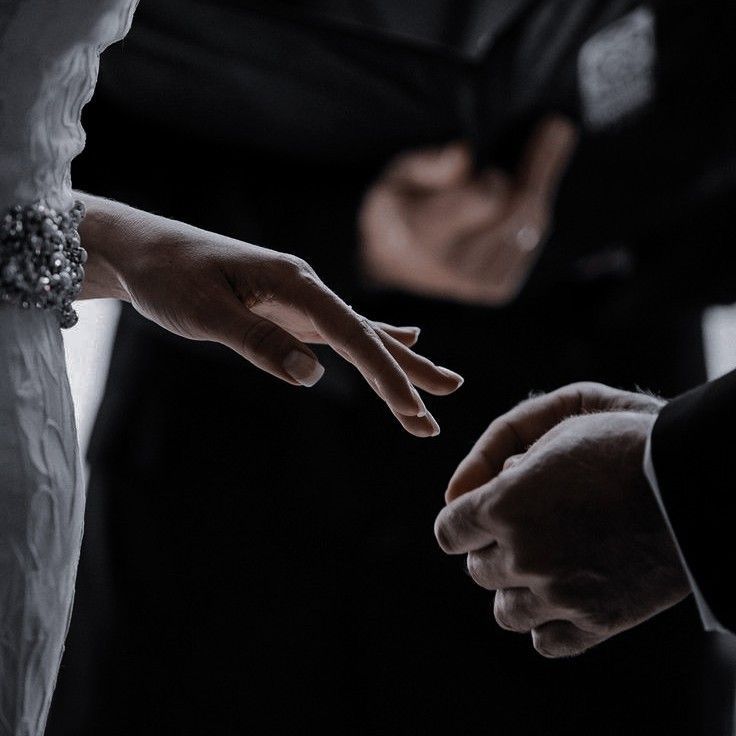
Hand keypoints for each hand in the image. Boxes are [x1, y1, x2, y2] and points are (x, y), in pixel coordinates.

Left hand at [77, 194, 462, 436]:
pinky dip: (375, 340)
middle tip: (446, 402)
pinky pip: (342, 330)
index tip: (412, 410)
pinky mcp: (289, 309)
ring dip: (400, 363)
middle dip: (407, 372)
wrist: (143, 250)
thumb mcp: (206, 312)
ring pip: (362, 334)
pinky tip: (402, 338)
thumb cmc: (168, 276)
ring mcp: (301, 298)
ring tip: (441, 383)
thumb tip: (312, 376)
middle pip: (369, 334)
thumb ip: (259, 341)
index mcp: (294, 282)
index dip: (386, 375)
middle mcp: (307, 287)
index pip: (352, 335)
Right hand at [359, 116, 576, 304]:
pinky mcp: (497, 290)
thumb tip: (463, 154)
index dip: (494, 179)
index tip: (491, 167)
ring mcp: (478, 285)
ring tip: (551, 140)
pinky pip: (532, 239)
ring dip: (538, 185)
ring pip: (532, 223)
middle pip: (519, 210)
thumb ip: (428, 164)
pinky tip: (523, 194)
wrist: (393, 264)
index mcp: (421, 238)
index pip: (486, 201)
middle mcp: (452, 269)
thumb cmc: (398, 209)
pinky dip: (532, 212)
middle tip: (556, 127)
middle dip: (538, 169)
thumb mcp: (398, 177)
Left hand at [435, 384, 689, 656]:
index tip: (477, 517)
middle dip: (492, 548)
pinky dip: (547, 621)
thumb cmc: (622, 443)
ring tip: (545, 565)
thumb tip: (458, 497)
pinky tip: (565, 595)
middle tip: (526, 530)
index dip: (461, 521)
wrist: (693, 482)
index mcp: (504, 505)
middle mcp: (523, 554)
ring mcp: (559, 594)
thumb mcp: (555, 428)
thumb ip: (498, 459)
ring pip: (503, 610)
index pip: (448, 531)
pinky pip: (544, 640)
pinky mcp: (596, 622)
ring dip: (515, 588)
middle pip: (476, 568)